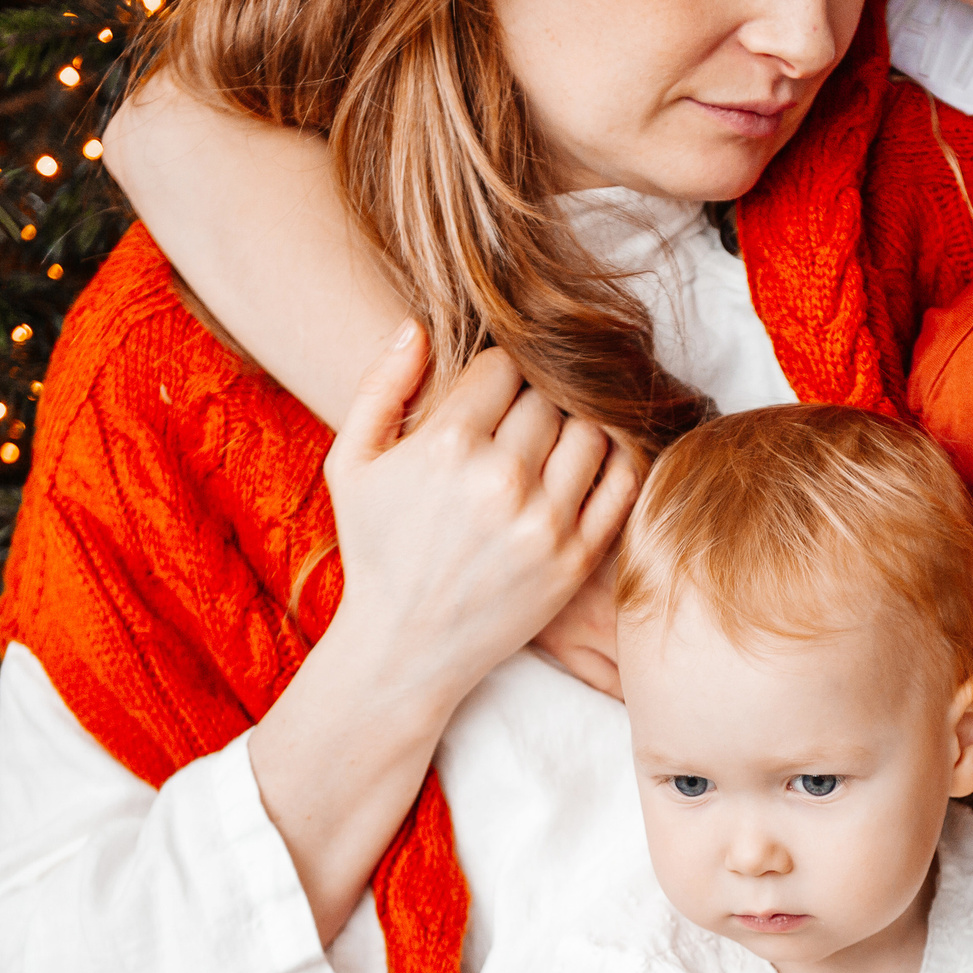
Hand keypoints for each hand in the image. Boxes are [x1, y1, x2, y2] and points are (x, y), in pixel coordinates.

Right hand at [325, 324, 637, 707]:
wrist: (404, 647)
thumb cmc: (376, 550)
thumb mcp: (350, 463)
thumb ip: (380, 385)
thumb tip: (418, 325)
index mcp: (447, 446)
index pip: (503, 366)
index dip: (492, 378)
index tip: (482, 403)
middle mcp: (502, 480)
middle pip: (548, 395)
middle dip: (530, 403)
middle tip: (512, 429)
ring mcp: (546, 522)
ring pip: (591, 430)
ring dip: (571, 430)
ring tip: (543, 450)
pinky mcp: (577, 558)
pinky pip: (621, 481)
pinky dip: (611, 464)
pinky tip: (580, 471)